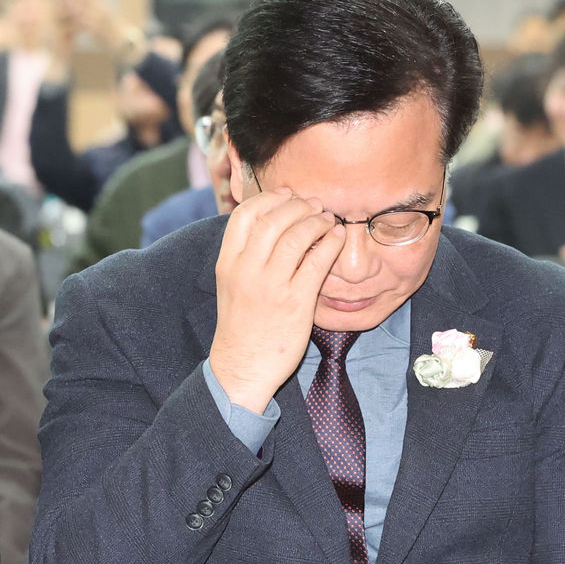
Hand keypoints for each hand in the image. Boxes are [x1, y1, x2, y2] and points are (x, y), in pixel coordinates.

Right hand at [209, 187, 345, 412]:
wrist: (243, 368)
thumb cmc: (241, 327)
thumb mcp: (232, 286)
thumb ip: (244, 257)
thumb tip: (267, 226)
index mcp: (228, 264)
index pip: (244, 215)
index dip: (268, 198)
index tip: (286, 195)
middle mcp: (247, 270)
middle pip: (273, 219)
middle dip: (298, 205)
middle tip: (314, 205)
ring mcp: (272, 286)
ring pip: (296, 236)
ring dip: (316, 221)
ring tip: (327, 219)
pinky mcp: (296, 302)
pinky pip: (317, 262)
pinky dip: (330, 243)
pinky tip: (337, 238)